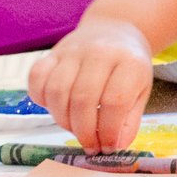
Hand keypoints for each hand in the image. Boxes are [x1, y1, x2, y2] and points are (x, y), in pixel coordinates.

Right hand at [27, 18, 155, 152]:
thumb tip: (116, 146)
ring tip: (75, 128)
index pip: (115, 101)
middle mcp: (100, 53)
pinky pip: (36, 78)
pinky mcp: (52, 52)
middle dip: (84, 131)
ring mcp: (73, 50)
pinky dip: (41, 99)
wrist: (114, 29)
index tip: (108, 147)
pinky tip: (56, 107)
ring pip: (57, 91)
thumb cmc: (128, 66)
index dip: (109, 130)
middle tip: (90, 145)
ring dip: (63, 119)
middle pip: (83, 99)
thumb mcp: (140, 90)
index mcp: (129, 62)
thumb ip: (129, 120)